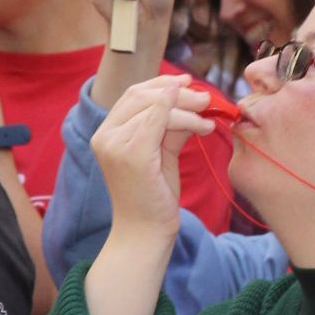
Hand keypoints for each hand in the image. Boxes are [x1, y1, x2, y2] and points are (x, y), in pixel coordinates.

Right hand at [92, 76, 215, 240]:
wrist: (145, 232)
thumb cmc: (153, 195)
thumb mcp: (162, 152)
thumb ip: (170, 125)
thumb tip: (192, 98)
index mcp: (106, 132)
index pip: (134, 94)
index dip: (163, 83)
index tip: (189, 82)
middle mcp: (104, 135)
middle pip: (142, 95)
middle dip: (178, 92)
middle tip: (207, 98)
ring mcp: (114, 145)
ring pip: (155, 107)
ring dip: (188, 108)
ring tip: (209, 118)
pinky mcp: (131, 155)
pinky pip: (157, 121)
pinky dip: (181, 116)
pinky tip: (201, 123)